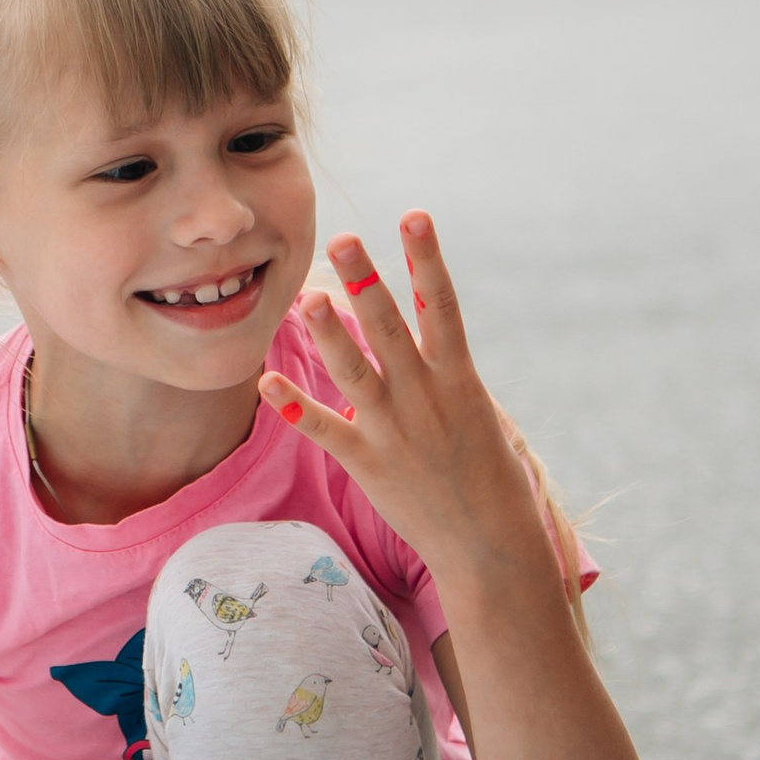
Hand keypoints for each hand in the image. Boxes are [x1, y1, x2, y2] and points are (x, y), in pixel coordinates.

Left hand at [259, 213, 545, 581]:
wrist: (492, 544)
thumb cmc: (492, 477)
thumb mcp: (479, 414)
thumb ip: (446, 375)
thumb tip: (426, 342)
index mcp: (459, 379)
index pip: (442, 306)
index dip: (427, 258)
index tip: (414, 215)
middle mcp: (426, 397)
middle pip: (390, 328)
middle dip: (366, 281)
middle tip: (341, 237)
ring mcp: (396, 430)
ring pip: (355, 372)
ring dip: (328, 334)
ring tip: (305, 296)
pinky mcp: (371, 464)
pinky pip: (327, 430)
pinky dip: (296, 408)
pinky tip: (267, 381)